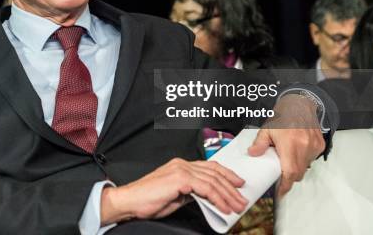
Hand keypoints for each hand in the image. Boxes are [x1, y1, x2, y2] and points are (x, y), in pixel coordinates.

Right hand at [100, 158, 246, 225]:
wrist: (130, 201)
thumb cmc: (148, 200)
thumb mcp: (175, 195)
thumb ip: (191, 192)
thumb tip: (207, 197)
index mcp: (180, 165)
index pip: (209, 166)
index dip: (226, 174)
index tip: (238, 184)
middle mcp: (182, 164)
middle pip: (214, 172)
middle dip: (231, 187)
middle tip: (242, 199)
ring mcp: (181, 170)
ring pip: (213, 180)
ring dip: (228, 195)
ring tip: (237, 206)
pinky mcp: (180, 179)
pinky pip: (206, 189)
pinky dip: (217, 199)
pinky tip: (223, 207)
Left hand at [248, 94, 325, 197]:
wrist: (300, 104)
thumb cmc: (284, 116)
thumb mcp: (266, 129)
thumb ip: (259, 143)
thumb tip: (252, 154)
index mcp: (290, 144)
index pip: (289, 172)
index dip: (285, 186)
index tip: (280, 193)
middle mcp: (304, 147)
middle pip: (297, 173)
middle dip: (288, 176)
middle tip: (279, 171)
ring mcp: (314, 146)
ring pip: (305, 167)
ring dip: (296, 166)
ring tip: (287, 155)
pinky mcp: (320, 145)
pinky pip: (311, 159)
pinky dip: (303, 159)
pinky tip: (296, 148)